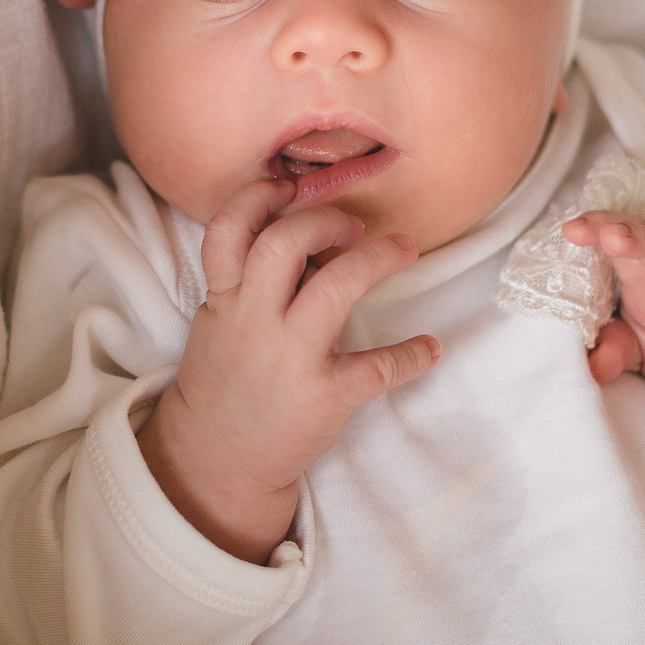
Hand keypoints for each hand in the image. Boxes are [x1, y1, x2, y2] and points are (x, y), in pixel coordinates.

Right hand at [140, 179, 439, 560]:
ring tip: (404, 250)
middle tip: (355, 226)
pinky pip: (376, 368)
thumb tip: (307, 232)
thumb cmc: (226, 376)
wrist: (214, 458)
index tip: (290, 186)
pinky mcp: (322, 397)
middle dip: (325, 221)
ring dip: (377, 260)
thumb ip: (252, 278)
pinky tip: (429, 347)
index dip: (257, 198)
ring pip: (334, 289)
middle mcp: (253, 322)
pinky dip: (410, 354)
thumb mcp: (220, 320)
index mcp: (225, 299)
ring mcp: (288, 359)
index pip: (228, 230)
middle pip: (283, 245)